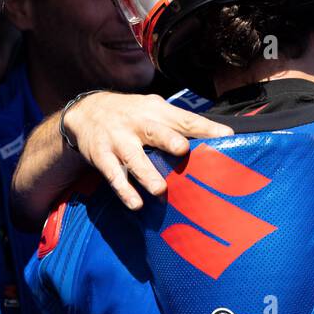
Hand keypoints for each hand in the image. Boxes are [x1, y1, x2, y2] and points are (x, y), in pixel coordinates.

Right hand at [62, 92, 233, 209]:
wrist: (86, 111)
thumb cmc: (131, 114)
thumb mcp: (153, 109)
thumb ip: (178, 124)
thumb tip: (216, 137)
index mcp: (156, 111)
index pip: (184, 119)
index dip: (205, 127)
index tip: (227, 136)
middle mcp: (137, 123)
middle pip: (155, 131)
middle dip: (169, 140)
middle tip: (184, 151)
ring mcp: (118, 140)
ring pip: (133, 157)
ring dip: (147, 174)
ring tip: (160, 190)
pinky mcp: (102, 156)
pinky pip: (113, 175)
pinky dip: (124, 190)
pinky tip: (136, 203)